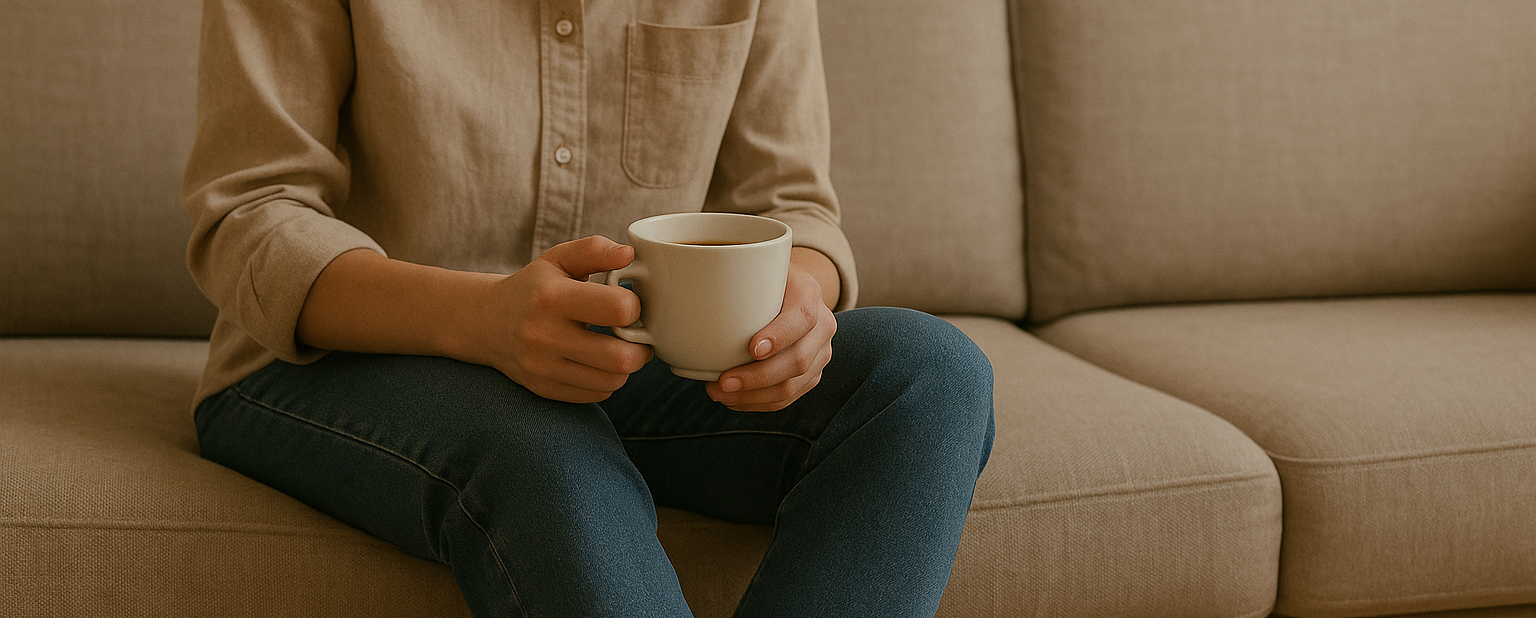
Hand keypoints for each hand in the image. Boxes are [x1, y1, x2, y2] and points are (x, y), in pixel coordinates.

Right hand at [464, 236, 653, 403]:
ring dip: (626, 366)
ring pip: (612, 381)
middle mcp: (545, 336)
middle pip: (620, 358)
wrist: (487, 322)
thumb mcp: (558, 259)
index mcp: (552, 298)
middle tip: (637, 335)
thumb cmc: (533, 288)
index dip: (635, 307)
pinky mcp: (545, 389)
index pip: (618, 310)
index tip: (630, 305)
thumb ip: (594, 250)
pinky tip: (598, 362)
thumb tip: (628, 254)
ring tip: (619, 347)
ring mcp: (543, 367)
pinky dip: (606, 381)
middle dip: (641, 347)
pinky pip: (596, 394)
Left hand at [704, 262, 836, 411]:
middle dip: (758, 378)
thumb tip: (670, 277)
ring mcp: (821, 352)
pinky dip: (759, 403)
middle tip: (722, 382)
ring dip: (754, 396)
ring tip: (720, 394)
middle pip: (798, 360)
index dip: (779, 336)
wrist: (789, 290)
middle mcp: (822, 324)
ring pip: (793, 386)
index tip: (751, 349)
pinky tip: (733, 399)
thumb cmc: (760, 278)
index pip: (801, 317)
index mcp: (809, 292)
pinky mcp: (812, 374)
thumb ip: (727, 271)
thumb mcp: (752, 265)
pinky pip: (789, 397)